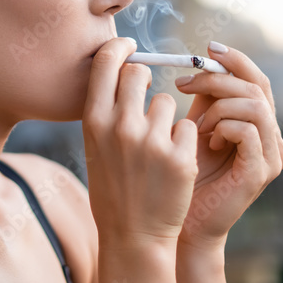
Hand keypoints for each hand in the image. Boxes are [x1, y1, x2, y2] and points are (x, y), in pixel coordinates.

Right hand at [82, 37, 199, 247]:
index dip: (120, 48)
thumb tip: (124, 67)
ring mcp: (151, 142)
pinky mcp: (180, 157)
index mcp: (93, 121)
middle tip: (147, 93)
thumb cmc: (112, 187)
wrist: (132, 235)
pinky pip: (188, 127)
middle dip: (146, 79)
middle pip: (139, 73)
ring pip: (167, 102)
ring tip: (156, 147)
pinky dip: (184, 141)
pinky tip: (172, 163)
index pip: (106, 63)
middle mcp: (120, 127)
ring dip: (166, 117)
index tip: (129, 47)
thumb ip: (108, 109)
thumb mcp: (96, 145)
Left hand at [174, 41, 282, 249]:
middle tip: (183, 83)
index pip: (257, 79)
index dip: (235, 59)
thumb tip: (201, 61)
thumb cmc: (183, 175)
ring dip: (218, 106)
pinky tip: (206, 140)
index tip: (206, 48)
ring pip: (254, 105)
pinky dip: (222, 126)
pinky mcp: (262, 172)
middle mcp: (273, 138)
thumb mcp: (194, 128)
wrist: (181, 222)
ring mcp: (271, 156)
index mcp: (259, 125)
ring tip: (196, 125)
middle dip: (217, 78)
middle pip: (257, 87)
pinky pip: (248, 131)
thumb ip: (204, 99)